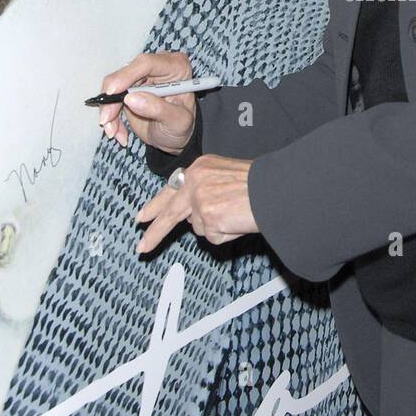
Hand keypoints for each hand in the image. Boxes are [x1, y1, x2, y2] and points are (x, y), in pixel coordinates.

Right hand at [98, 50, 195, 151]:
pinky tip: (117, 131)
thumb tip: (132, 99)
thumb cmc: (182, 127)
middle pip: (124, 74)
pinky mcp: (127, 89)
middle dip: (112, 98)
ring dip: (108, 110)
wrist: (174, 137)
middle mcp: (156, 67)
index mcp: (176, 67)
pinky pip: (110, 98)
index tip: (113, 93)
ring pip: (113, 86)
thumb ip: (159, 109)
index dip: (127, 75)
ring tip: (113, 131)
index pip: (147, 63)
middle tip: (107, 120)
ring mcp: (140, 77)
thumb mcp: (178, 122)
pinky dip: (110, 116)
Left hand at [135, 154, 258, 251]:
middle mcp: (194, 181)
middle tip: (141, 247)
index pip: (171, 189)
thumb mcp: (226, 176)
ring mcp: (199, 200)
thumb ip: (205, 190)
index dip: (156, 205)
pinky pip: (213, 236)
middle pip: (169, 212)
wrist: (274, 189)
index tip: (142, 217)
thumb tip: (191, 214)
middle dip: (155, 232)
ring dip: (216, 228)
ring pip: (199, 227)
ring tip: (236, 216)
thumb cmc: (259, 184)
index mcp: (199, 168)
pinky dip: (227, 234)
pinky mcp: (207, 217)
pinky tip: (238, 221)